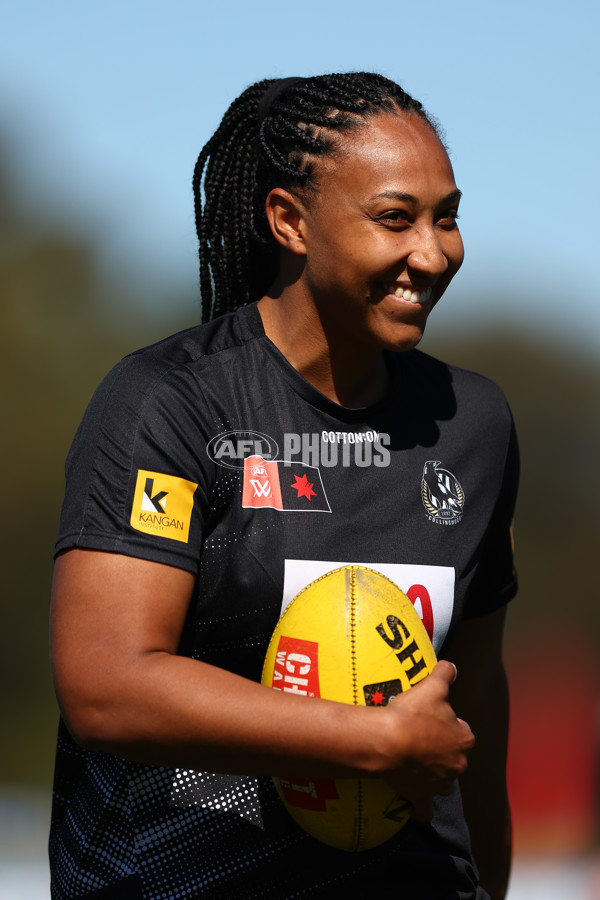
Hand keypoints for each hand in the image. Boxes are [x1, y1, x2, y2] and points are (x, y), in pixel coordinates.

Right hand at [383, 661, 474, 819]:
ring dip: (435, 776)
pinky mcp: (422, 797)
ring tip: (417, 765)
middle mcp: (457, 764)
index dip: (450, 726)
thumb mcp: (432, 686)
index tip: (434, 720)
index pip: (463, 732)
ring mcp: (440, 784)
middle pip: (454, 758)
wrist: (389, 742)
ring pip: (444, 782)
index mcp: (463, 740)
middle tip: (422, 740)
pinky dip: (422, 808)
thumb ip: (446, 673)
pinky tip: (416, 806)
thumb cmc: (413, 714)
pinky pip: (426, 809)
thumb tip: (452, 665)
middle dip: (444, 752)